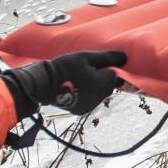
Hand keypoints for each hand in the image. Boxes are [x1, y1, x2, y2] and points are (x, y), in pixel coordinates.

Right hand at [0, 50, 126, 118]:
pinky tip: (75, 86)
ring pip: (99, 93)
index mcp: (103, 84)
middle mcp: (99, 98)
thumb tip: (125, 57)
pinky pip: (89, 100)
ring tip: (78, 77)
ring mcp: (90, 105)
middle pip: (108, 85)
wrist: (42, 84)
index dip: (108, 67)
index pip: (116, 75)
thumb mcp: (86, 57)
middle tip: (86, 68)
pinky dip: (86, 94)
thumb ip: (107, 57)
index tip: (96, 63)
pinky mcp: (80, 110)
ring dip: (94, 86)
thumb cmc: (65, 67)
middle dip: (102, 77)